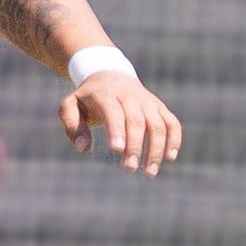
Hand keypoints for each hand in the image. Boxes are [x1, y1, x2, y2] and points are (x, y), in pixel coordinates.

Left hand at [59, 72, 181, 175]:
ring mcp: (147, 101)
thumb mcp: (70, 105)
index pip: (114, 112)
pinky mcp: (159, 107)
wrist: (109, 74)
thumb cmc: (87, 98)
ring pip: (158, 124)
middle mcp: (130, 96)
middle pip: (137, 121)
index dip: (117, 130)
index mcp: (106, 95)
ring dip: (157, 148)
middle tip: (129, 168)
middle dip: (135, 146)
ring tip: (150, 172)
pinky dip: (174, 139)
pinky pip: (172, 122)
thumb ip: (71, 125)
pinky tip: (170, 157)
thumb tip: (83, 148)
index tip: (117, 151)